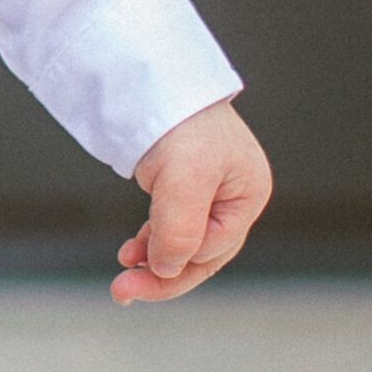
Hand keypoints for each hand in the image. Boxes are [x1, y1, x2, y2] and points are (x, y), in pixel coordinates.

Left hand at [115, 99, 270, 305]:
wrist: (155, 79)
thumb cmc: (179, 123)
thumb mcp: (184, 180)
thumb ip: (180, 231)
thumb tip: (168, 271)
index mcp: (249, 194)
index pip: (213, 249)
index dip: (177, 261)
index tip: (140, 260)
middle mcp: (234, 196)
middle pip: (201, 254)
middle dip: (162, 274)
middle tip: (122, 292)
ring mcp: (209, 191)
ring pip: (183, 244)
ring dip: (153, 261)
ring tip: (123, 273)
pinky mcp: (183, 186)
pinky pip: (171, 228)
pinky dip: (150, 242)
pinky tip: (131, 251)